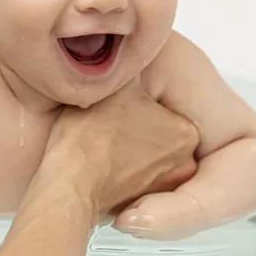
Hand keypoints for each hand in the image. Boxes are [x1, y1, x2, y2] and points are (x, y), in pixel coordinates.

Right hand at [40, 80, 199, 214]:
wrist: (69, 184)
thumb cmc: (89, 138)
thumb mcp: (114, 84)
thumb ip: (131, 67)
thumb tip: (132, 51)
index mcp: (185, 132)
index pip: (164, 105)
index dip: (135, 100)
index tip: (119, 102)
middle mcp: (183, 164)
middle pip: (156, 131)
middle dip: (135, 125)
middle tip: (109, 120)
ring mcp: (163, 187)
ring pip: (144, 155)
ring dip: (127, 148)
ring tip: (101, 140)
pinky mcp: (141, 203)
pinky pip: (132, 178)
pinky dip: (118, 171)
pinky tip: (99, 161)